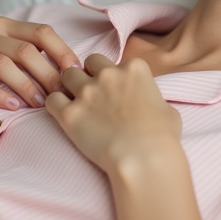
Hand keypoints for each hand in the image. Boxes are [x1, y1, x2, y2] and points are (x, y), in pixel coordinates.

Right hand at [0, 17, 80, 113]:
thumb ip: (26, 50)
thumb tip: (68, 70)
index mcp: (2, 25)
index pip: (40, 32)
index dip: (62, 51)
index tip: (76, 73)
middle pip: (25, 51)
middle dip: (48, 74)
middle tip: (62, 95)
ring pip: (2, 66)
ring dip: (26, 86)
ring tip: (40, 104)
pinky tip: (12, 107)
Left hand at [45, 53, 181, 176]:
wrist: (144, 158)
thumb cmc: (161, 137)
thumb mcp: (168, 109)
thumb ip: (152, 98)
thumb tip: (149, 104)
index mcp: (134, 68)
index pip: (114, 61)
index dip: (112, 76)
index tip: (114, 91)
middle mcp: (108, 74)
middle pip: (88, 63)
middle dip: (89, 75)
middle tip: (93, 95)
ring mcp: (87, 92)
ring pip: (66, 76)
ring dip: (70, 87)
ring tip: (77, 104)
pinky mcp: (70, 113)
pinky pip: (52, 100)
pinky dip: (56, 106)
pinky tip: (65, 116)